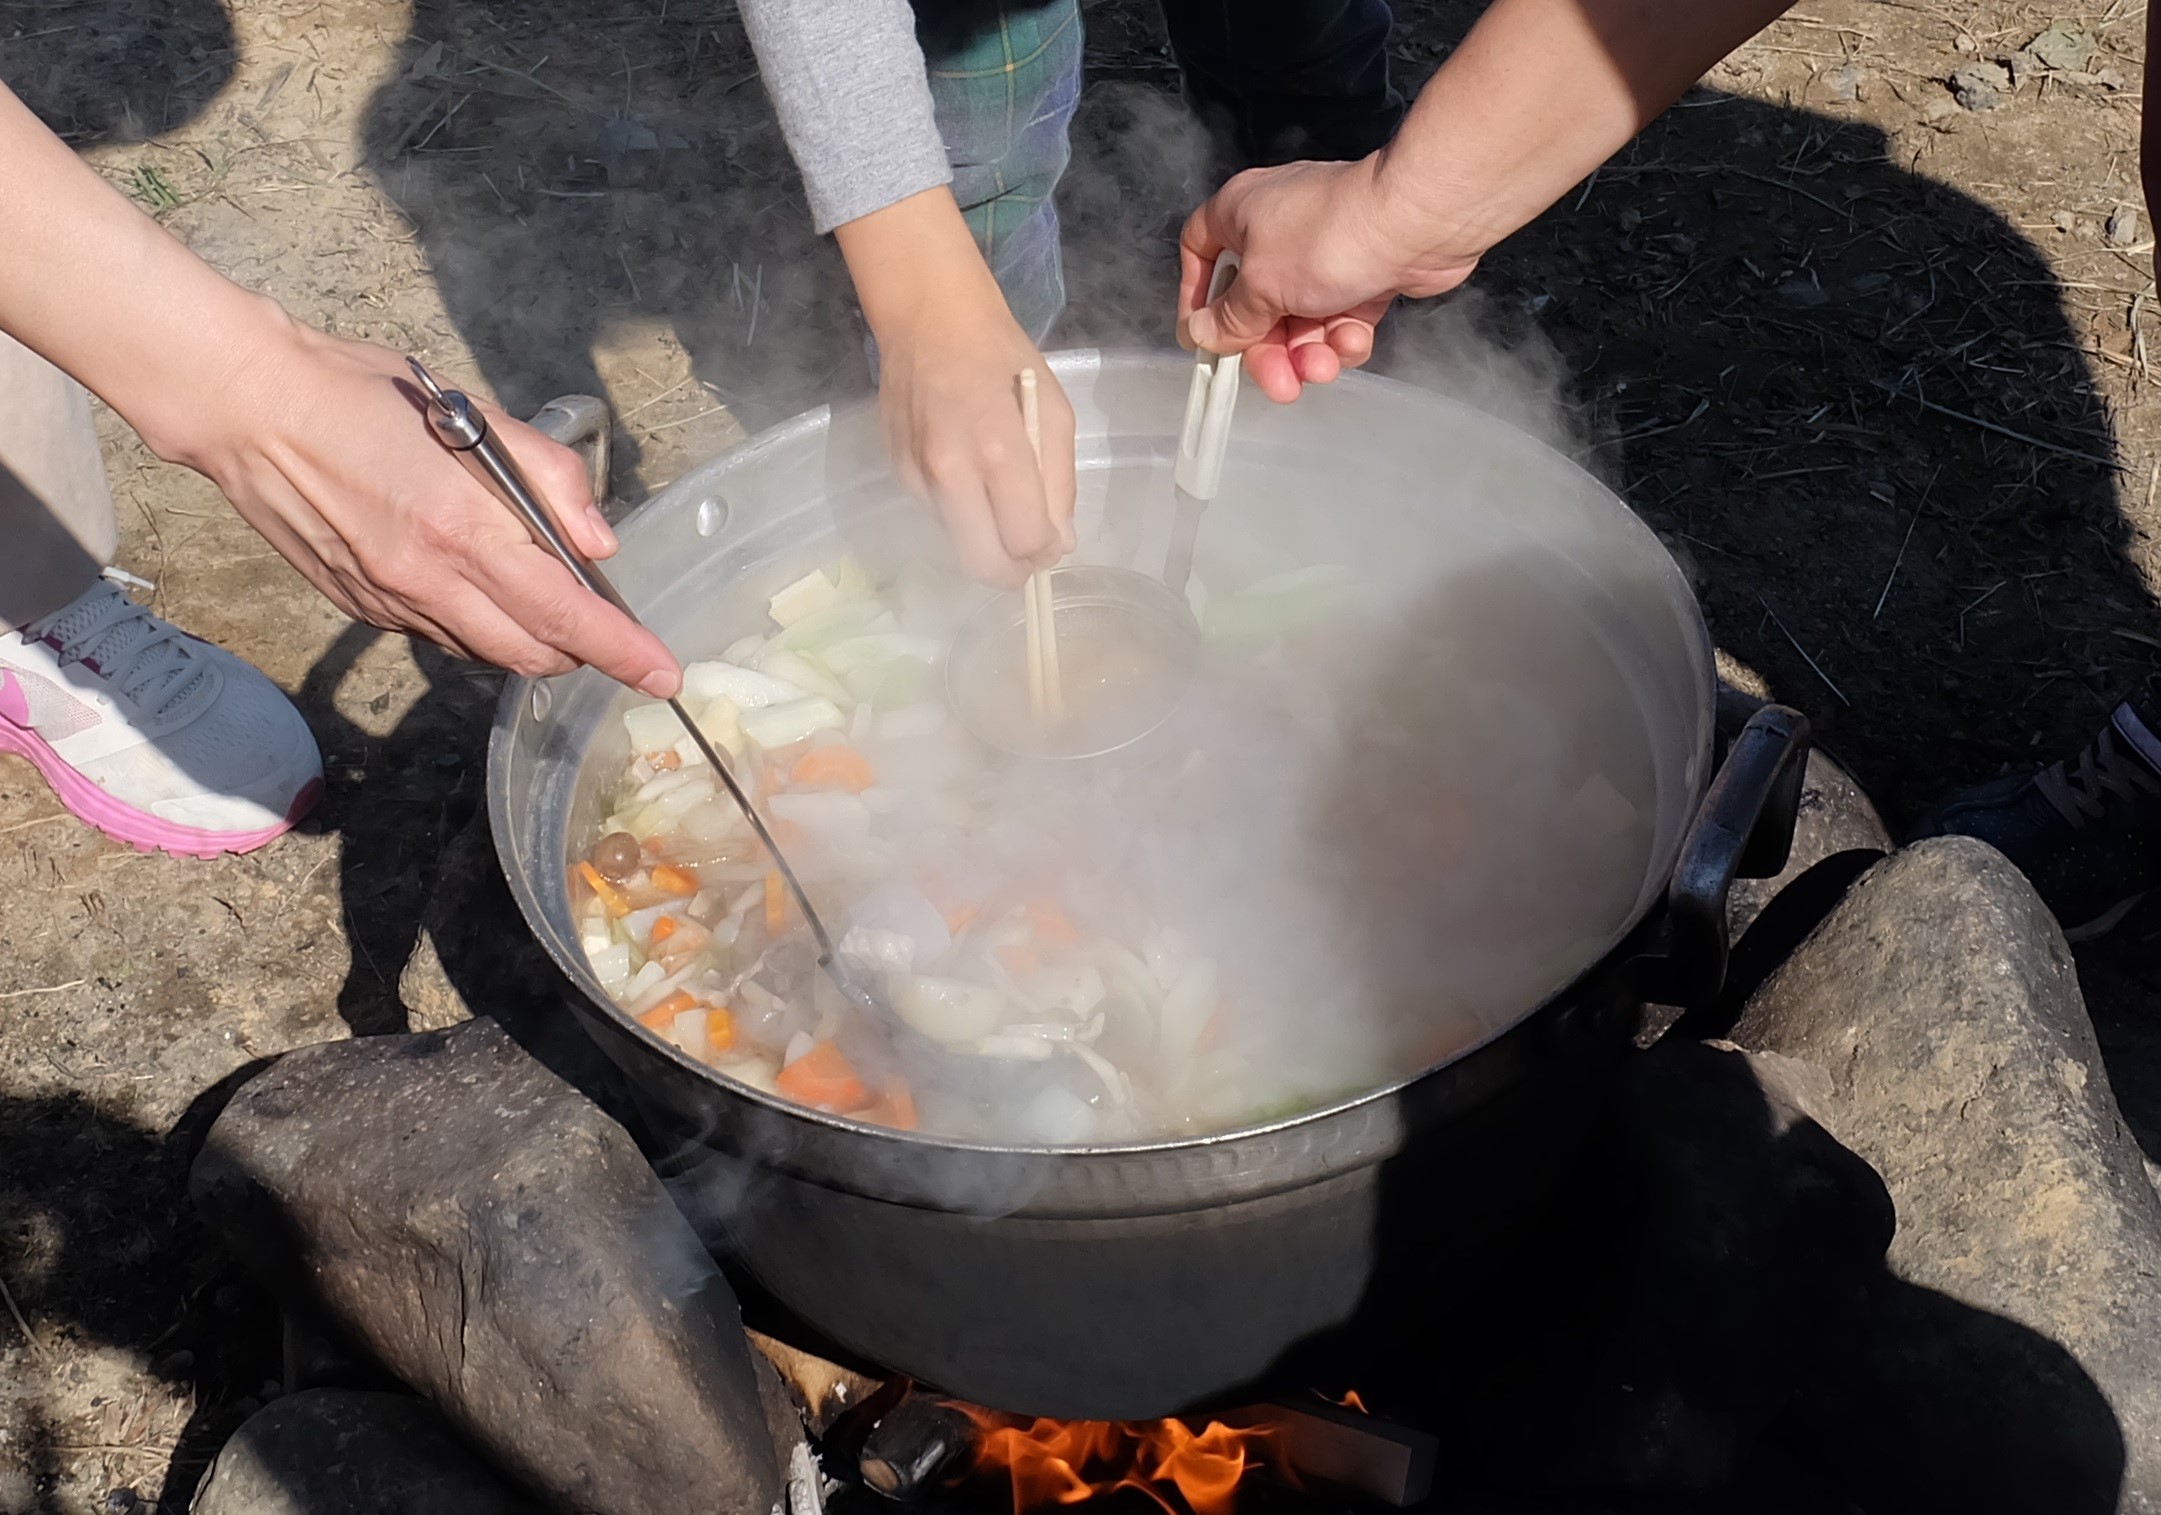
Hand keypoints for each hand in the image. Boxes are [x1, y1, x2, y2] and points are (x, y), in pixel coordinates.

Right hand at [174, 310, 681, 692]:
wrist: (250, 408)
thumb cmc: (366, 396)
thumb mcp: (475, 414)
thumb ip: (549, 478)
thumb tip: (597, 543)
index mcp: (464, 528)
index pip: (566, 614)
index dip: (623, 650)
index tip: (663, 673)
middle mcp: (428, 580)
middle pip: (533, 655)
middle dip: (581, 653)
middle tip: (605, 627)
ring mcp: (390, 601)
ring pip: (487, 655)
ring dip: (529, 643)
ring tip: (541, 600)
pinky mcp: (361, 608)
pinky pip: (441, 639)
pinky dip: (478, 628)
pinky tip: (477, 587)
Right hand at [836, 188, 1075, 585]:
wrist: (929, 318)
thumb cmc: (1002, 357)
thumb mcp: (1053, 411)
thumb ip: (1059, 482)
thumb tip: (1058, 541)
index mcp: (997, 450)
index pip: (1023, 540)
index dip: (1045, 552)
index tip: (1053, 542)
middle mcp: (949, 472)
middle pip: (982, 564)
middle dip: (1014, 570)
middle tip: (1030, 552)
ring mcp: (916, 477)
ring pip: (959, 547)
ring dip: (987, 543)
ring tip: (1003, 505)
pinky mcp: (897, 476)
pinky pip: (940, 519)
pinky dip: (963, 517)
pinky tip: (971, 478)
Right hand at [1178, 157, 1480, 402]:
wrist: (1417, 224)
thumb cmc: (1330, 235)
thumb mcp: (1262, 285)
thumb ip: (1230, 317)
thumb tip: (1202, 333)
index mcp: (1241, 214)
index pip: (1200, 253)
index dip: (1195, 297)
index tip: (1202, 337)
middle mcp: (1279, 231)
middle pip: (1253, 305)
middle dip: (1267, 350)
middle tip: (1278, 382)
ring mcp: (1323, 254)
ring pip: (1299, 321)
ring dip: (1308, 353)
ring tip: (1322, 366)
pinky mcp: (1362, 275)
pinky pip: (1338, 320)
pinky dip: (1343, 338)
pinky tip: (1354, 339)